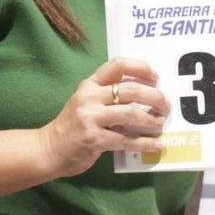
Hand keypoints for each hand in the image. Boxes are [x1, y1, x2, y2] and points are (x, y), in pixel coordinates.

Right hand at [41, 59, 169, 176]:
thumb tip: (145, 93)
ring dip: (151, 119)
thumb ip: (108, 95)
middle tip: (165, 105)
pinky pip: (126, 140)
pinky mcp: (94, 140)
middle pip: (130, 90)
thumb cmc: (73, 125)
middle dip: (154, 97)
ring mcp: (90, 118)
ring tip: (160, 124)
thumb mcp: (86, 102)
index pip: (117, 65)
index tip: (155, 77)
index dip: (140, 68)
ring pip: (131, 113)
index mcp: (89, 84)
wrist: (49, 149)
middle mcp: (89, 97)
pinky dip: (145, 142)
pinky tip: (157, 144)